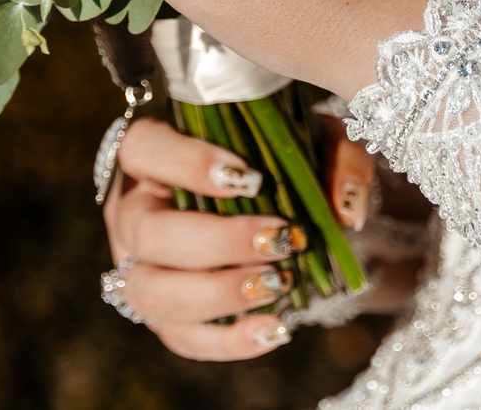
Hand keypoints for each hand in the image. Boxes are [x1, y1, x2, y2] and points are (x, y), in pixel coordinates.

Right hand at [103, 117, 426, 357]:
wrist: (277, 207)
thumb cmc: (279, 160)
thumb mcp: (312, 140)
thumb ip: (337, 156)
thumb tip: (346, 207)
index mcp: (151, 156)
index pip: (142, 147)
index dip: (187, 163)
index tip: (250, 178)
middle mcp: (134, 211)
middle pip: (149, 233)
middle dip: (220, 242)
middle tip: (281, 238)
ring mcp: (139, 267)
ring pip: (150, 293)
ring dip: (218, 293)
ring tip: (278, 285)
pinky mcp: (162, 314)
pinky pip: (181, 338)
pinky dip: (229, 340)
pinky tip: (275, 329)